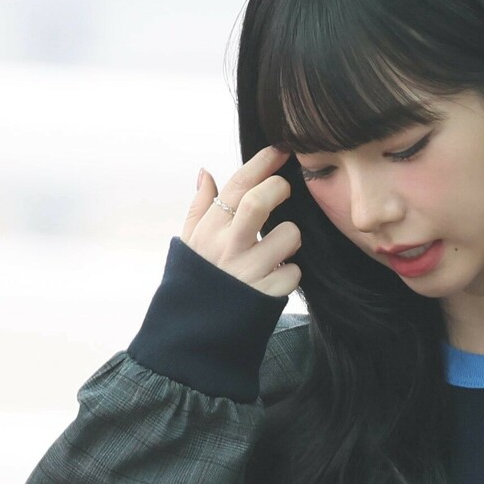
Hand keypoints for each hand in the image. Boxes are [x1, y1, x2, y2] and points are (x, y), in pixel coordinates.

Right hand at [183, 145, 302, 298]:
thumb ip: (200, 207)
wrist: (195, 332)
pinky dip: (290, 272)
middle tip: (285, 191)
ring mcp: (248, 272)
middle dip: (279, 189)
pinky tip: (275, 277)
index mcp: (210, 231)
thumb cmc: (197, 280)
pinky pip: (294, 273)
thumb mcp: (189, 243)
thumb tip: (205, 172)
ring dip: (291, 237)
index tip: (280, 151)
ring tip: (280, 247)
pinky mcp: (266, 296)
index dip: (262, 163)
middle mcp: (228, 248)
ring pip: (288, 237)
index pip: (237, 186)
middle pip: (259, 202)